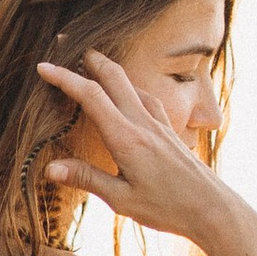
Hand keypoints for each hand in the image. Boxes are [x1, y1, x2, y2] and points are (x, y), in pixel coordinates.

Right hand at [38, 52, 245, 251]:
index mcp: (126, 139)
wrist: (213, 209)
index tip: (43, 67)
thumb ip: (87, 179)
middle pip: (113, 77)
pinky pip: (146, 98)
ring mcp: (159, 124)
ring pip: (131, 84)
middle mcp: (143, 124)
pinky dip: (128, 88)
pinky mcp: (169, 131)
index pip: (90, 97)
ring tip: (90, 66)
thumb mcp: (121, 200)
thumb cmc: (168, 208)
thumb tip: (50, 168)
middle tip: (66, 46)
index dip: (64, 78)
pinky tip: (127, 94)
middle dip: (89, 59)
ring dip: (108, 71)